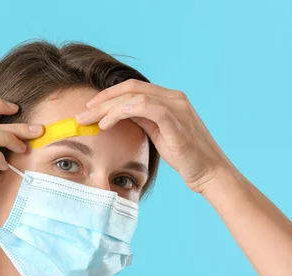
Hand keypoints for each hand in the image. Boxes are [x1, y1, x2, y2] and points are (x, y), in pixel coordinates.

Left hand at [76, 79, 235, 193]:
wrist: (210, 173)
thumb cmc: (185, 157)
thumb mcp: (159, 134)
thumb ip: (143, 120)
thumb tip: (118, 116)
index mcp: (170, 98)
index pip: (132, 87)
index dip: (108, 95)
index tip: (89, 108)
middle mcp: (174, 97)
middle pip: (129, 88)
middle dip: (101, 100)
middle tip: (80, 113)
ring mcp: (176, 107)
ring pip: (132, 96)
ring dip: (105, 107)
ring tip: (88, 120)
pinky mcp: (175, 121)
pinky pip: (142, 107)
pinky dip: (120, 113)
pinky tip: (106, 124)